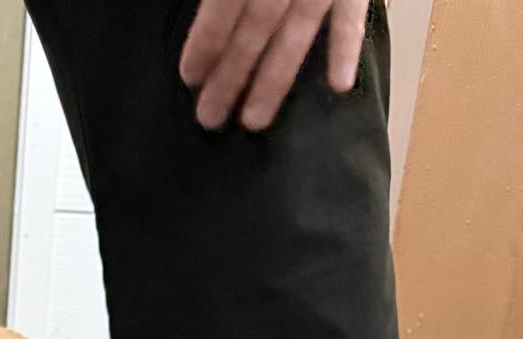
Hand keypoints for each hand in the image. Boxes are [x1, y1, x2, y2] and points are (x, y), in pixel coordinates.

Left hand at [180, 0, 370, 131]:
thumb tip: (208, 6)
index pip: (225, 5)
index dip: (206, 42)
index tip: (190, 78)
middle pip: (255, 29)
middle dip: (231, 75)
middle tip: (209, 118)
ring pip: (296, 33)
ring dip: (274, 81)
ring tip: (253, 122)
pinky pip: (353, 17)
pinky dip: (346, 49)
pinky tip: (339, 87)